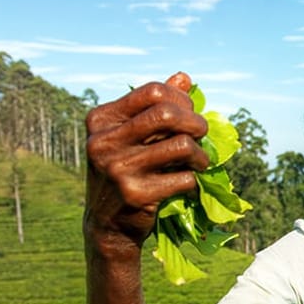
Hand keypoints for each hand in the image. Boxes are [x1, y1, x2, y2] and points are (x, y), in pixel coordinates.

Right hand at [84, 72, 209, 246]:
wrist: (108, 225)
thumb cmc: (126, 172)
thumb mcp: (131, 137)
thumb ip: (154, 107)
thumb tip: (184, 77)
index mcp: (100, 120)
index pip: (152, 91)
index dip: (181, 99)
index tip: (189, 113)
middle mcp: (103, 141)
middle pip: (167, 114)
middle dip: (196, 123)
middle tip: (202, 135)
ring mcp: (117, 168)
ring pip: (182, 146)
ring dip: (201, 156)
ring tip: (200, 163)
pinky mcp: (135, 194)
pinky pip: (184, 178)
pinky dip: (194, 181)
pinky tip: (189, 185)